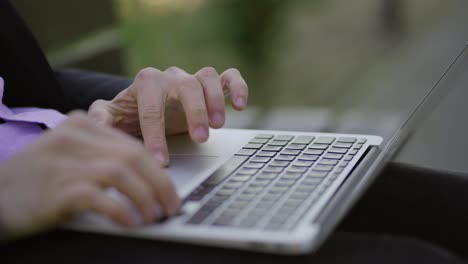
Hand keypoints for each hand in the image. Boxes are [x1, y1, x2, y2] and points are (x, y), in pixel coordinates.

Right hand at [0, 112, 179, 238]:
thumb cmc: (35, 179)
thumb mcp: (69, 156)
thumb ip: (102, 158)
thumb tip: (146, 181)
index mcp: (82, 125)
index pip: (133, 145)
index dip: (157, 171)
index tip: (169, 191)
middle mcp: (74, 138)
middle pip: (133, 157)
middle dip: (160, 184)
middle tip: (171, 206)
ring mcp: (64, 162)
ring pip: (122, 173)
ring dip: (145, 198)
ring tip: (154, 216)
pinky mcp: (56, 188)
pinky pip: (100, 197)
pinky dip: (121, 210)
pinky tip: (131, 223)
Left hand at [88, 67, 247, 165]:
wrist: (149, 106)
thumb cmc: (132, 114)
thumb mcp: (113, 117)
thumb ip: (102, 118)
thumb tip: (93, 124)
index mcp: (146, 83)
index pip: (152, 107)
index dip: (156, 135)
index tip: (160, 160)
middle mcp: (172, 77)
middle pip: (186, 86)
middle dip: (194, 112)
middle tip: (200, 138)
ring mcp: (193, 79)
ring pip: (208, 78)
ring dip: (216, 100)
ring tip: (219, 125)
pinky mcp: (213, 84)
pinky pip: (230, 77)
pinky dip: (238, 87)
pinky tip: (240, 106)